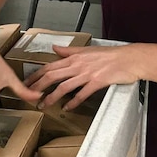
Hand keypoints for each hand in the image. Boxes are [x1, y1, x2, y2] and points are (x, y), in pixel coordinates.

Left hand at [24, 44, 139, 109]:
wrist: (129, 58)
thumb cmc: (110, 55)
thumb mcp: (87, 50)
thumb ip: (69, 50)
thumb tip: (54, 48)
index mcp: (74, 57)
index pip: (50, 66)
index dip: (36, 75)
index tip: (27, 82)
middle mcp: (78, 65)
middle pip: (53, 76)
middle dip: (38, 87)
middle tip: (29, 96)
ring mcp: (87, 73)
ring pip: (64, 86)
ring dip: (52, 97)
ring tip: (44, 105)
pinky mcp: (97, 82)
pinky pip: (82, 93)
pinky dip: (73, 102)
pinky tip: (67, 108)